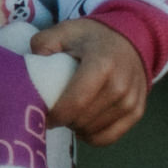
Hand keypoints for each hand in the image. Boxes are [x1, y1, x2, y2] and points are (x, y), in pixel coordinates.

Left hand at [35, 17, 150, 145]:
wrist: (130, 39)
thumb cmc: (91, 37)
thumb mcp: (64, 31)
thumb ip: (42, 44)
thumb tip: (30, 68)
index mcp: (102, 65)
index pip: (76, 101)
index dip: (55, 115)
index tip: (40, 115)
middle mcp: (120, 86)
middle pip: (83, 119)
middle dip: (62, 121)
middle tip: (51, 113)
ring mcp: (131, 101)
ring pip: (95, 131)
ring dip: (76, 128)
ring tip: (66, 115)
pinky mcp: (137, 112)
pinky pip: (110, 137)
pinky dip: (92, 136)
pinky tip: (81, 126)